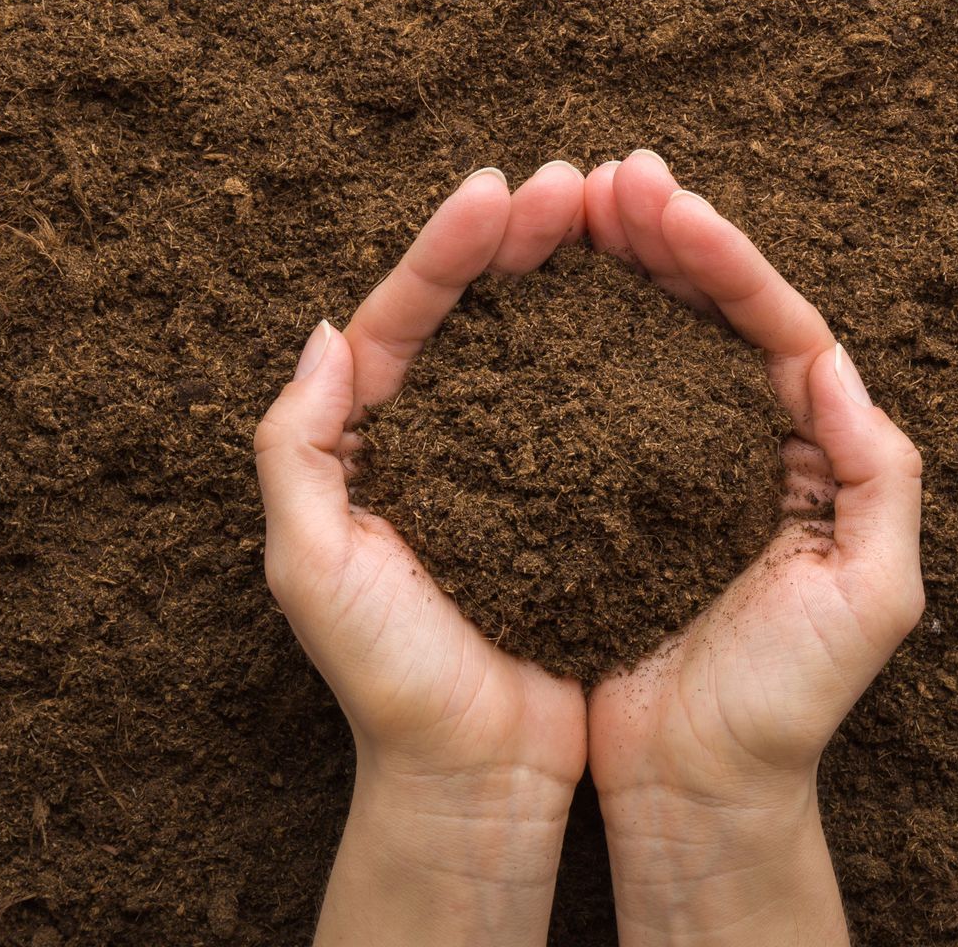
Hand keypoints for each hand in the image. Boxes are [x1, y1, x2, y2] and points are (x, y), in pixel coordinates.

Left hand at [256, 162, 590, 946]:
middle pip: (479, 310)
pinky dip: (625, 345)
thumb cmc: (390, 682)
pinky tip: (662, 304)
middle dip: (523, 238)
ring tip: (626, 214)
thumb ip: (295, 451)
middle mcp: (439, 437)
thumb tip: (325, 335)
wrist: (474, 775)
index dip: (450, 248)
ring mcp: (512, 462)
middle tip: (578, 182)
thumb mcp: (311, 568)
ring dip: (580, 272)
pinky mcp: (574, 496)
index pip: (404, 317)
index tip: (498, 190)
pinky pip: (599, 401)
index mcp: (369, 441)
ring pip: (545, 340)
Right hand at [583, 152, 926, 946]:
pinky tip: (532, 294)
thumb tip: (836, 360)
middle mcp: (747, 440)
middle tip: (608, 178)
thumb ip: (880, 475)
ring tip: (568, 206)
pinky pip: (588, 394)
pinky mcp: (608, 493)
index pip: (775, 324)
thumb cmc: (786, 706)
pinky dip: (566, 337)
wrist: (698, 790)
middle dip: (662, 235)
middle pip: (708, 310)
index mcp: (815, 450)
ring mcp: (673, 462)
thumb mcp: (874, 597)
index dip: (722, 257)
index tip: (663, 202)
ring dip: (613, 266)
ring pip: (646, 335)